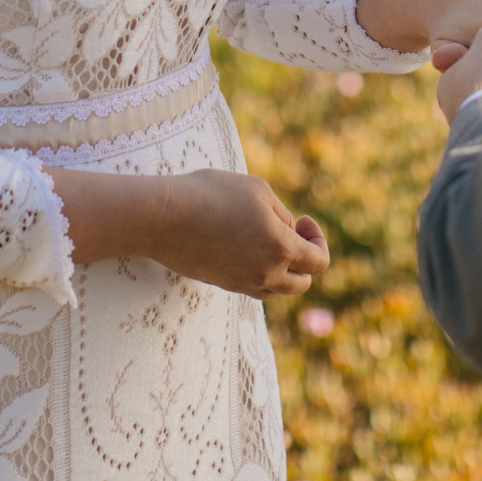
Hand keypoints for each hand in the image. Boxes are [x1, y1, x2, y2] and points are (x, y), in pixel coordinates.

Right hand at [48, 168, 329, 298]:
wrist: (162, 217)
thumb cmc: (211, 194)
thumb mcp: (258, 190)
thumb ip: (282, 214)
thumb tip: (289, 232)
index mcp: (280, 248)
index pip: (319, 262)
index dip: (318, 239)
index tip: (302, 219)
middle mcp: (265, 274)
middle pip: (302, 282)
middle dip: (304, 257)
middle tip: (290, 230)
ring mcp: (242, 284)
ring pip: (278, 289)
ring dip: (283, 269)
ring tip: (269, 239)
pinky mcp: (223, 284)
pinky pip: (254, 287)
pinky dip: (261, 273)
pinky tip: (248, 247)